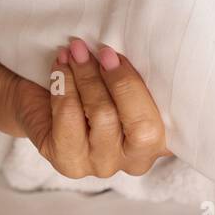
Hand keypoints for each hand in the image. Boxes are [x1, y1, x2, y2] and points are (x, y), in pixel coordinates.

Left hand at [11, 37, 170, 179]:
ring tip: (75, 51)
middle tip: (102, 51)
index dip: (153, 89)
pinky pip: (71, 119)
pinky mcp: (69, 163)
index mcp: (161, 141)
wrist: (39, 95)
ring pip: (104, 117)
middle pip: (143, 128)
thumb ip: (138, 76)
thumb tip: (142, 48)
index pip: (176, 126)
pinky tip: (60, 67)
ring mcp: (103, 166)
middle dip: (121, 82)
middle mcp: (136, 160)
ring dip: (87, 77)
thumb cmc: (91, 85)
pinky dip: (64, 86)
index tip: (122, 56)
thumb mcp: (120, 78)